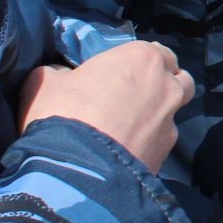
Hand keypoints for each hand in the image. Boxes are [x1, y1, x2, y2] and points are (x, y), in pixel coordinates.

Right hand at [17, 41, 193, 170]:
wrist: (75, 170)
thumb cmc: (62, 112)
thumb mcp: (45, 82)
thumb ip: (59, 73)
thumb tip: (61, 76)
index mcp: (143, 58)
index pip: (156, 52)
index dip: (140, 63)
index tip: (122, 73)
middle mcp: (167, 86)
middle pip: (176, 79)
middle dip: (162, 84)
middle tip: (133, 97)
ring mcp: (171, 122)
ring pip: (173, 112)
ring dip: (158, 114)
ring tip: (129, 127)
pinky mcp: (167, 154)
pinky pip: (159, 143)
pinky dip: (146, 145)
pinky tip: (124, 153)